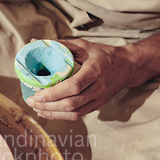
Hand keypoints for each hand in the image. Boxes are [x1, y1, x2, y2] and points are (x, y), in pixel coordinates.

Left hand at [26, 38, 147, 120]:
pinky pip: (76, 116)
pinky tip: (48, 112)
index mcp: (95, 71)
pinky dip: (60, 116)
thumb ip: (61, 46)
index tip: (37, 94)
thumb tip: (34, 42)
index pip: (74, 87)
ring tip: (37, 108)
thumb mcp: (85, 46)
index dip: (54, 93)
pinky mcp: (96, 106)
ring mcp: (98, 100)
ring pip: (73, 113)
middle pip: (71, 104)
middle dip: (48, 106)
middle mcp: (98, 88)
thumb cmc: (104, 54)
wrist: (128, 67)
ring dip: (52, 113)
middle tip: (32, 101)